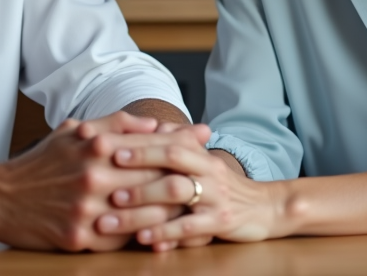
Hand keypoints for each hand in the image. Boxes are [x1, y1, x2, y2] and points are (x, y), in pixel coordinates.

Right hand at [0, 112, 197, 250]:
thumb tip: (152, 123)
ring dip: (176, 211)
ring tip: (199, 208)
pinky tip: (166, 235)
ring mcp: (88, 210)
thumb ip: (114, 124)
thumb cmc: (41, 163)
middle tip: (215, 174)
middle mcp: (95, 176)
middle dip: (189, 174)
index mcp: (95, 146)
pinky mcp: (80, 238)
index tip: (206, 136)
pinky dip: (147, 237)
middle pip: (155, 177)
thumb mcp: (74, 132)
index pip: (150, 142)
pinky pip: (123, 239)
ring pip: (147, 212)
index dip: (182, 139)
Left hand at [100, 142, 286, 250]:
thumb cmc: (222, 185)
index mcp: (199, 153)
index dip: (136, 140)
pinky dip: (166, 233)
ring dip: (143, 200)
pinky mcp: (222, 222)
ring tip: (113, 209)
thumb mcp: (202, 161)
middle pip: (170, 159)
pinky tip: (144, 239)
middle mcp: (208, 169)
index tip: (104, 143)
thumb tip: (147, 126)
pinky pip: (191, 227)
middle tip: (100, 173)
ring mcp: (216, 195)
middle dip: (135, 164)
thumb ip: (176, 144)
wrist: (266, 208)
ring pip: (176, 193)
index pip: (165, 138)